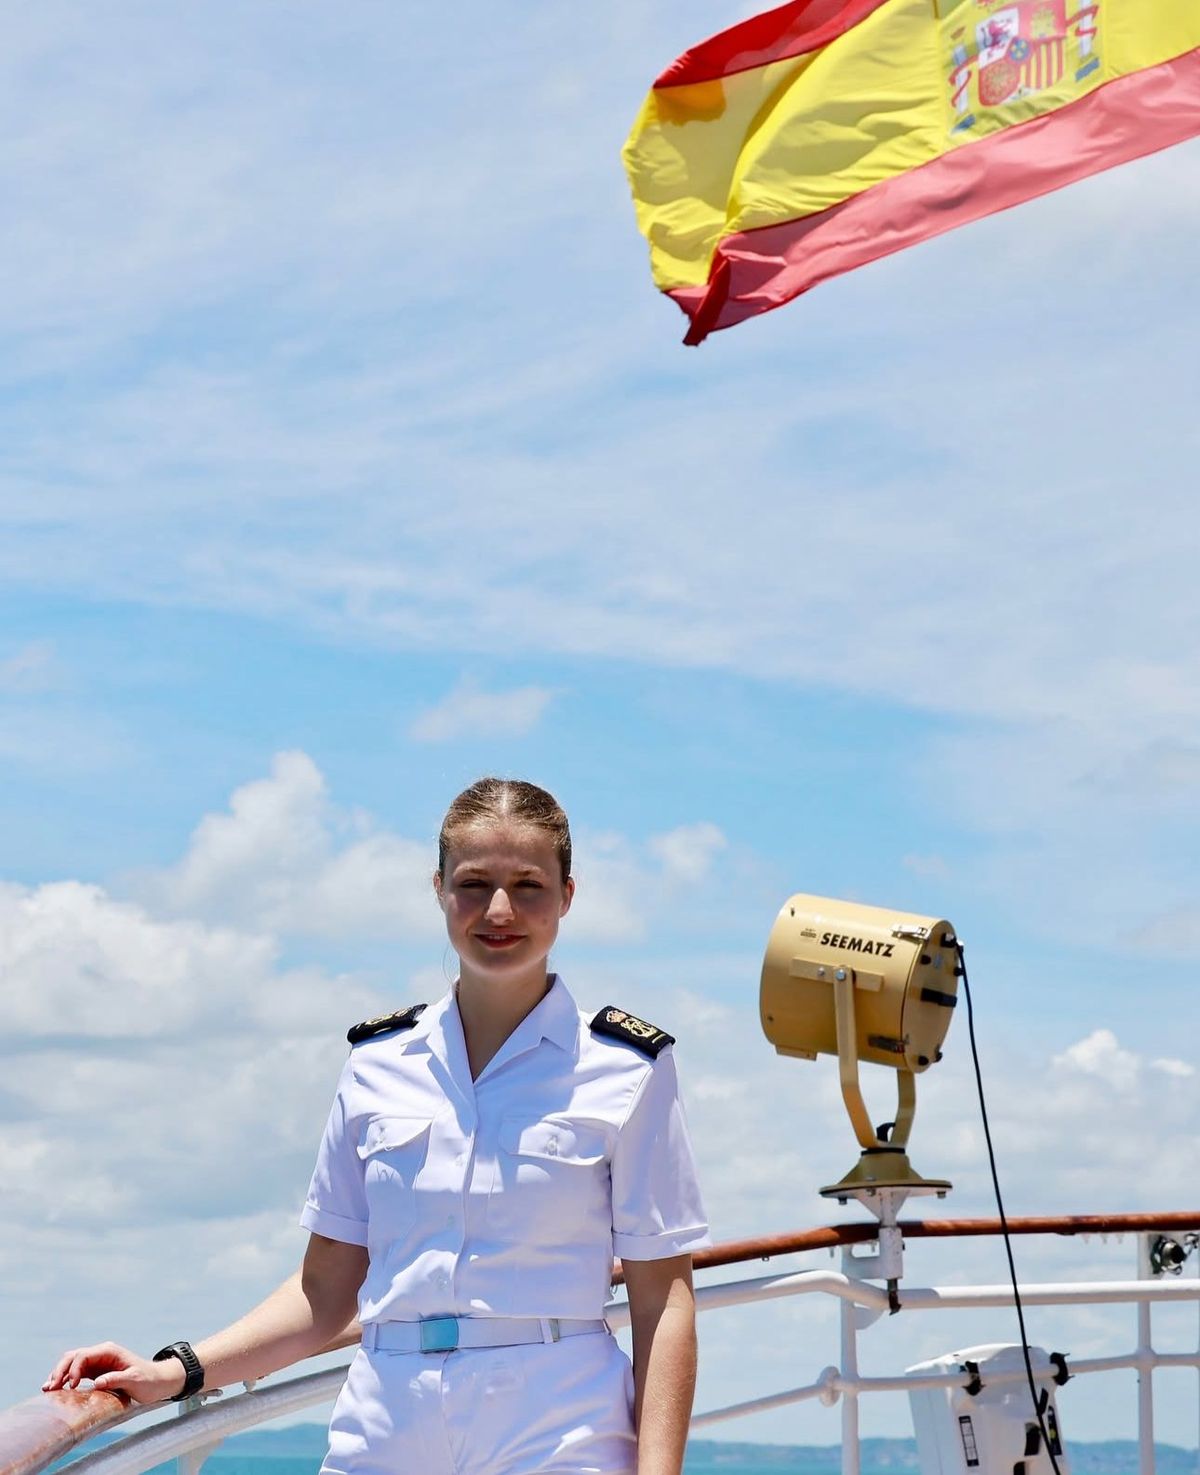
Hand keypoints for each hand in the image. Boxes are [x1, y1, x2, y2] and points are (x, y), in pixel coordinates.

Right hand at [42, 1343, 185, 1403]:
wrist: (157, 1382)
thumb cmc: (148, 1381)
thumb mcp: (135, 1380)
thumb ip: (116, 1379)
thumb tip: (97, 1382)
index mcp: (109, 1351)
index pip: (84, 1355)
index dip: (74, 1369)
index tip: (72, 1386)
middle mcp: (101, 1354)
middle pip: (73, 1357)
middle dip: (60, 1370)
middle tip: (50, 1388)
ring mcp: (97, 1363)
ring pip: (71, 1364)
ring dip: (58, 1375)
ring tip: (47, 1389)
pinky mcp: (95, 1373)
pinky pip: (75, 1373)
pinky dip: (64, 1380)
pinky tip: (55, 1390)